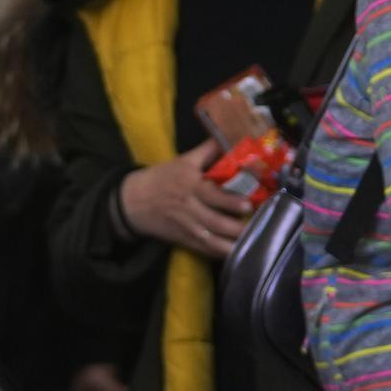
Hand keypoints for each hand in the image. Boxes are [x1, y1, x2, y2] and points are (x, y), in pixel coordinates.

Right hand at [117, 143, 252, 260]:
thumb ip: (207, 150)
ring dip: (231, 243)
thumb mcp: (183, 161)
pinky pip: (204, 250)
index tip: (248, 204)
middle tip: (257, 226)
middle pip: (215, 221)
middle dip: (236, 227)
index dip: (230, 201)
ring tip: (251, 242)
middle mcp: (189, 208)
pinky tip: (236, 253)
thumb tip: (230, 136)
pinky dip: (219, 253)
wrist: (133, 201)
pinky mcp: (184, 240)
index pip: (211, 195)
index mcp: (190, 186)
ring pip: (211, 240)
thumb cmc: (161, 178)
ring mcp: (187, 227)